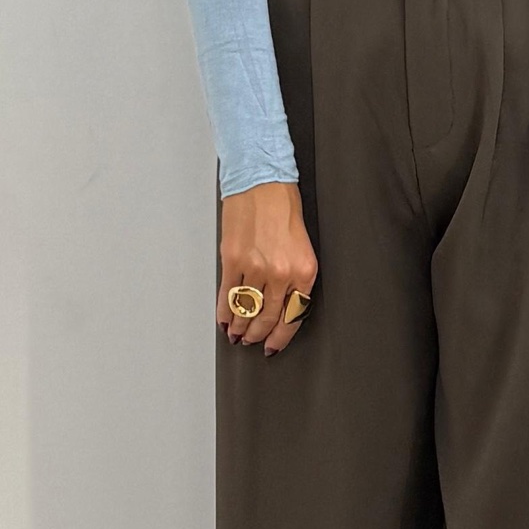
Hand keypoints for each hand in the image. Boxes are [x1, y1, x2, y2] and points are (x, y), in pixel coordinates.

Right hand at [217, 181, 318, 356]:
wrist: (263, 183)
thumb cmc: (283, 209)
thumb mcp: (302, 248)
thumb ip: (294, 279)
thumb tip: (281, 308)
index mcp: (304, 271)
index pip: (292, 317)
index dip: (280, 337)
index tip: (273, 345)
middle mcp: (281, 273)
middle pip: (268, 318)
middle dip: (258, 335)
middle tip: (252, 341)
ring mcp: (255, 267)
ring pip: (246, 310)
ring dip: (239, 327)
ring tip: (237, 334)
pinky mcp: (233, 260)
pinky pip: (227, 295)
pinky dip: (223, 311)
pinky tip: (224, 319)